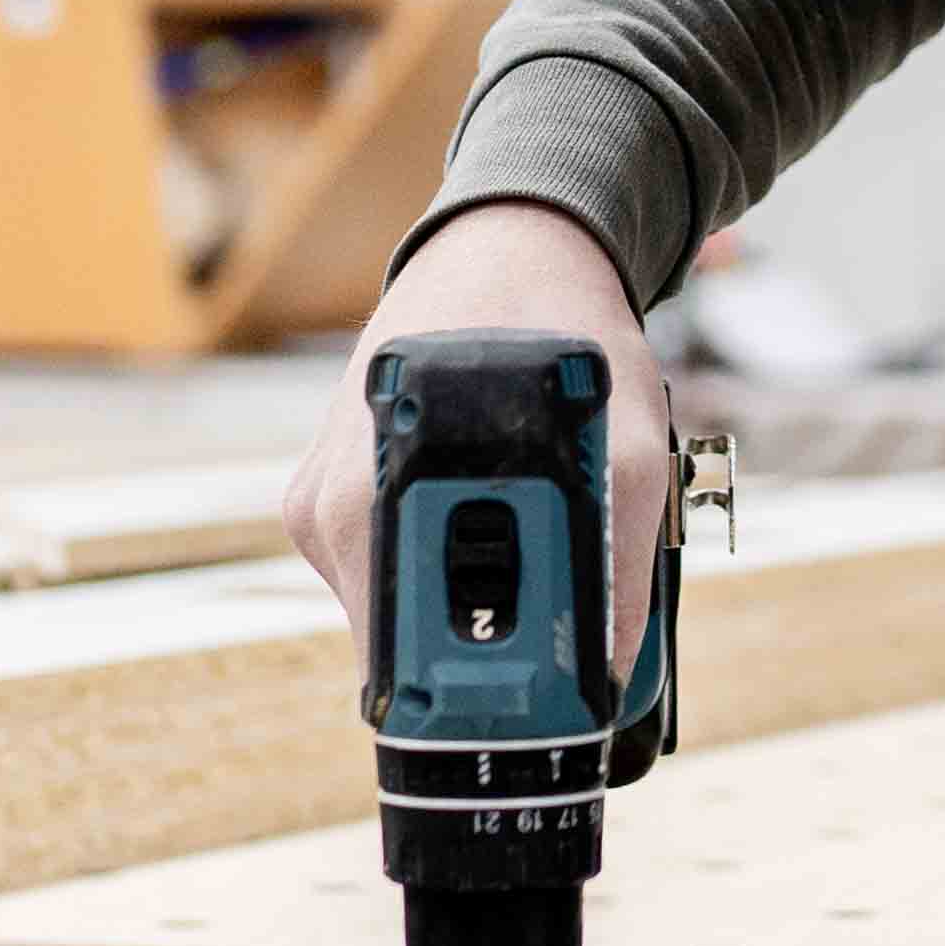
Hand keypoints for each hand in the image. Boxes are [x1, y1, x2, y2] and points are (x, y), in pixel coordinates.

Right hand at [285, 201, 674, 674]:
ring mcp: (318, 505)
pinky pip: (391, 569)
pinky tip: (489, 500)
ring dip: (474, 598)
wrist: (509, 243)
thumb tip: (607, 682)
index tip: (551, 699)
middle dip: (490, 648)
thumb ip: (620, 566)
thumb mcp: (625, 447)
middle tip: (565, 599)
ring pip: (402, 613)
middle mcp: (328, 511)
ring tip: (535, 524)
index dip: (484, 702)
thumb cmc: (564, 335)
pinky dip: (448, 559)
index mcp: (374, 507)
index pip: (407, 673)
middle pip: (407, 653)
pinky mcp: (325, 495)